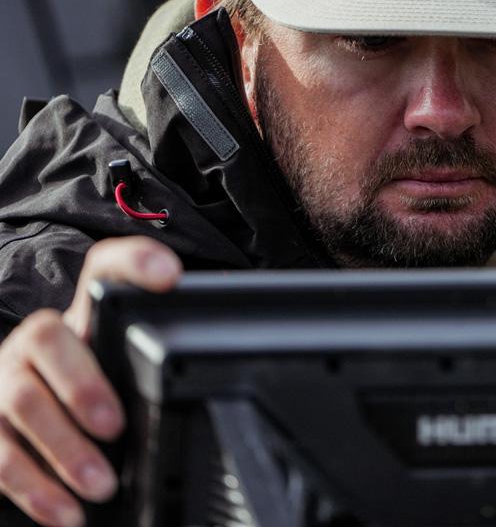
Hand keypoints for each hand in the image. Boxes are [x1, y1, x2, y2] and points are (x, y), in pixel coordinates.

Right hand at [0, 237, 181, 526]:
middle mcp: (38, 338)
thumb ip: (151, 363)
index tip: (171, 276)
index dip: (136, 263)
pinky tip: (65, 512)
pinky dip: (34, 488)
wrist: (30, 416)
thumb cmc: (96, 390)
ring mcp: (4, 377)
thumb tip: (206, 381)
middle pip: (48, 339)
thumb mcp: (125, 368)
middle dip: (83, 386)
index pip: (107, 267)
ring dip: (63, 449)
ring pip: (20, 401)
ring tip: (101, 485)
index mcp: (83, 314)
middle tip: (115, 426)